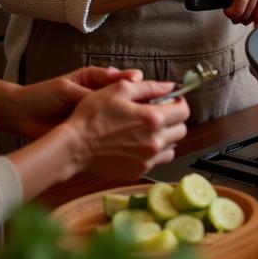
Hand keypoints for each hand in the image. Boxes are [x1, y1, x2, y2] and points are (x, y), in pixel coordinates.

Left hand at [13, 66, 140, 138]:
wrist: (21, 116)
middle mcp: (100, 96)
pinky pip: (109, 130)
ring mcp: (97, 115)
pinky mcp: (91, 130)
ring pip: (121, 114)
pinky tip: (128, 135)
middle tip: (152, 104)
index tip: (150, 84)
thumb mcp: (68, 86)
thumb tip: (119, 86)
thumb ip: (92, 88)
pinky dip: (119, 133)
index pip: (123, 79)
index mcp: (96, 80)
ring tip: (144, 119)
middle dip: (139, 101)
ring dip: (132, 117)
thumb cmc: (42, 95)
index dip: (136, 82)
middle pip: (126, 97)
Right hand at [66, 78, 189, 179]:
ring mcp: (147, 159)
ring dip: (167, 136)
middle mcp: (154, 141)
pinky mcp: (138, 171)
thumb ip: (149, 87)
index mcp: (153, 119)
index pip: (184, 111)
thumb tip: (170, 87)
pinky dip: (155, 152)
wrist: (73, 147)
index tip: (172, 100)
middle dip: (174, 119)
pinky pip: (158, 161)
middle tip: (160, 113)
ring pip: (172, 147)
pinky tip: (141, 143)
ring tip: (150, 129)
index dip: (180, 103)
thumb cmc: (92, 116)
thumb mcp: (119, 89)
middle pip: (181, 130)